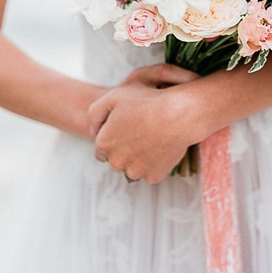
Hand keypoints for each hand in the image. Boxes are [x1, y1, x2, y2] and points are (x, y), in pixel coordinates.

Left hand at [87, 63, 201, 183]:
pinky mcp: (154, 176)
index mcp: (104, 143)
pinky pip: (149, 172)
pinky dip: (153, 163)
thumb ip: (94, 113)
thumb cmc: (146, 101)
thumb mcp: (112, 97)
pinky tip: (159, 147)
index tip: (124, 130)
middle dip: (122, 150)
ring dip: (136, 159)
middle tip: (138, 133)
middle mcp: (117, 161)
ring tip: (149, 139)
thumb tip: (92, 130)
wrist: (179, 113)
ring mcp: (136, 171)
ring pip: (132, 168)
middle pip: (116, 160)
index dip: (112, 138)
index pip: (101, 149)